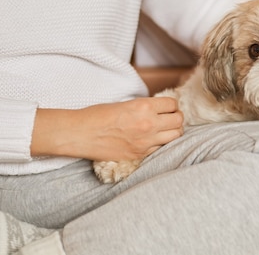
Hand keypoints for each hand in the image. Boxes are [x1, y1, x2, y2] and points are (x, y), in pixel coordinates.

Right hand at [31, 97, 183, 160]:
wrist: (80, 134)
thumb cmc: (98, 115)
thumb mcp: (125, 103)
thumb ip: (144, 106)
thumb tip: (159, 109)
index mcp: (144, 106)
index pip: (172, 104)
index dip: (171, 105)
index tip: (168, 107)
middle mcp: (149, 124)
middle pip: (178, 120)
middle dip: (176, 117)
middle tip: (169, 118)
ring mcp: (146, 142)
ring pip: (175, 136)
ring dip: (173, 131)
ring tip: (165, 130)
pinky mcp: (140, 155)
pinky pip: (160, 149)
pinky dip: (160, 144)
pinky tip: (153, 140)